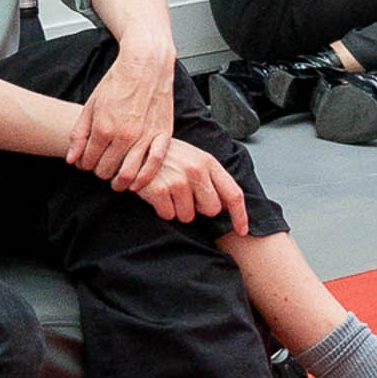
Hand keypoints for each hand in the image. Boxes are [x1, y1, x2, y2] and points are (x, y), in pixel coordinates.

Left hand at [71, 43, 176, 174]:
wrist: (145, 64)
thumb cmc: (118, 82)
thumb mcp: (91, 106)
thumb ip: (79, 134)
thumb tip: (72, 159)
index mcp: (103, 128)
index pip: (88, 162)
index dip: (84, 165)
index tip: (87, 162)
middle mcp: (124, 136)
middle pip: (107, 170)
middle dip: (100, 172)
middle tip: (101, 167)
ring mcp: (145, 136)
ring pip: (129, 173)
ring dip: (119, 181)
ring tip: (117, 180)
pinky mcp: (163, 134)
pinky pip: (155, 164)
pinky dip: (145, 178)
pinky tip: (137, 182)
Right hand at [118, 137, 250, 233]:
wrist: (135, 147)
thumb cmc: (167, 156)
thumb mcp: (194, 159)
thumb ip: (211, 179)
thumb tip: (226, 206)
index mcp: (209, 162)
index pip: (233, 193)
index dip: (239, 216)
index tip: (242, 230)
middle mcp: (196, 170)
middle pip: (211, 210)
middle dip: (200, 209)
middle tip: (185, 196)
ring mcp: (178, 180)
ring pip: (188, 216)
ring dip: (178, 210)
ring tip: (169, 192)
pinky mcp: (160, 190)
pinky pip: (169, 215)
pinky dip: (163, 210)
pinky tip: (157, 194)